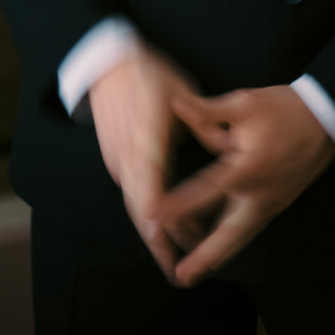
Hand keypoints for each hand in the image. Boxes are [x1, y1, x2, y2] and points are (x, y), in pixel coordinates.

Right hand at [88, 46, 200, 280]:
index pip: (149, 183)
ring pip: (134, 205)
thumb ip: (202, 121)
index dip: (157, 212)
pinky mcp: (115, 160)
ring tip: (176, 253)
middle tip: (176, 269)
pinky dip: (146, 213)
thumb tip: (226, 144)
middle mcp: (127, 155)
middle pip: (138, 207)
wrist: (109, 64)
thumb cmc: (147, 75)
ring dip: (153, 231)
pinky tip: (163, 225)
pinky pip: (131, 193)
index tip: (166, 237)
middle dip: (157, 241)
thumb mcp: (179, 90)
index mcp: (145, 137)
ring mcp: (118, 159)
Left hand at [156, 86, 334, 286]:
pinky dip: (234, 240)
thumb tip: (176, 105)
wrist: (327, 119)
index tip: (154, 217)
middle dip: (204, 257)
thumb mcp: (246, 103)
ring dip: (219, 254)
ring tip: (197, 270)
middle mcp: (259, 194)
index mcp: (247, 170)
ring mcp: (272, 202)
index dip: (177, 206)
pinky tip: (222, 243)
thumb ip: (208, 111)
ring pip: (241, 236)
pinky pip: (251, 227)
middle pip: (227, 235)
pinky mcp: (278, 202)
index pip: (205, 192)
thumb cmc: (286, 109)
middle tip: (182, 276)